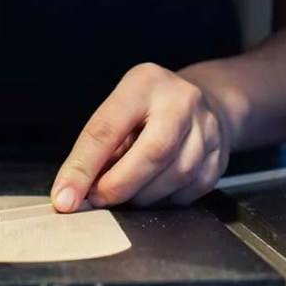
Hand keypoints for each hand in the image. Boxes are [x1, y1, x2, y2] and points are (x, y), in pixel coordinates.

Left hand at [51, 62, 230, 210]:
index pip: (108, 127)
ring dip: (142, 196)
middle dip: (119, 186)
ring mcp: (206, 127)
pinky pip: (191, 191)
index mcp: (144, 83)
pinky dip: (166, 200)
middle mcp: (179, 101)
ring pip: (175, 176)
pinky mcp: (220, 155)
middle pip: (152, 153)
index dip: (83, 167)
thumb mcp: (122, 108)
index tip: (65, 196)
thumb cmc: (150, 107)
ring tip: (126, 195)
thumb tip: (74, 191)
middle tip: (97, 201)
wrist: (205, 101)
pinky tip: (155, 191)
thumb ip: (100, 146)